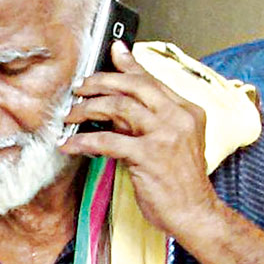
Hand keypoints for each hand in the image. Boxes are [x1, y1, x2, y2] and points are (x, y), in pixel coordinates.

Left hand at [60, 41, 226, 240]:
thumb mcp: (170, 143)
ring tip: (70, 116)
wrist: (194, 212)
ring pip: (120, 107)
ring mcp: (166, 135)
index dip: (129, 65)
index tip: (111, 52)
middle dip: (101, 82)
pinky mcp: (150, 155)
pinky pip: (109, 141)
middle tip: (79, 88)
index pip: (152, 80)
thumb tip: (119, 106)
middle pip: (134, 85)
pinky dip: (84, 142)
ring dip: (88, 109)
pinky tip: (70, 145)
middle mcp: (179, 116)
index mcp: (187, 110)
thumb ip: (149, 121)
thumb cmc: (179, 182)